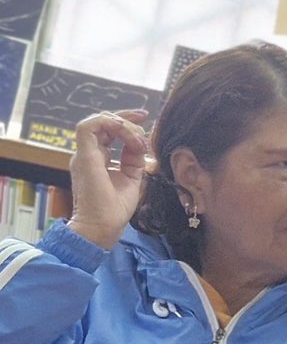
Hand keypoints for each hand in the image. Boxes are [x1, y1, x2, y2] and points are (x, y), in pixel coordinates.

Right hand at [67, 110, 154, 248]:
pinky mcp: (83, 156)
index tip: (145, 117)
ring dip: (122, 124)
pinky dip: (108, 124)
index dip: (126, 121)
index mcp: (98, 158)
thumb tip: (142, 144)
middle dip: (126, 118)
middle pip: (103, 122)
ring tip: (138, 138)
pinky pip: (88, 127)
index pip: (108, 130)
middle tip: (144, 122)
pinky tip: (127, 134)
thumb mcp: (132, 177)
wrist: (104, 225)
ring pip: (97, 121)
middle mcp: (88, 154)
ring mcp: (84, 154)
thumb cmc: (115, 208)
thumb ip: (134, 159)